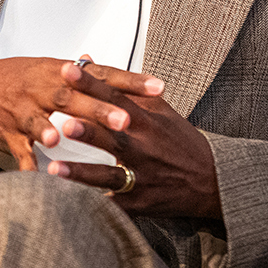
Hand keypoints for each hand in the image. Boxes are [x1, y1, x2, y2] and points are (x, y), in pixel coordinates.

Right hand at [0, 56, 165, 170]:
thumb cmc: (18, 80)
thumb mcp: (51, 70)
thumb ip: (84, 73)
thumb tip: (113, 68)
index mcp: (60, 72)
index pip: (101, 74)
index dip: (130, 81)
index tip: (159, 88)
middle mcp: (42, 87)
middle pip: (72, 96)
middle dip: (98, 108)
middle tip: (126, 120)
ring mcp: (22, 110)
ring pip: (38, 118)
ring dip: (51, 129)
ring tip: (64, 138)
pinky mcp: (6, 132)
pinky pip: (17, 150)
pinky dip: (27, 165)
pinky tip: (37, 177)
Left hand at [46, 60, 222, 218]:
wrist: (211, 179)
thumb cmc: (180, 142)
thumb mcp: (159, 109)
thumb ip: (123, 86)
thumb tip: (90, 62)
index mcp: (146, 120)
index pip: (114, 97)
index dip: (90, 83)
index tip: (68, 71)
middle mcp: (143, 147)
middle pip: (111, 135)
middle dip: (87, 129)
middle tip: (62, 120)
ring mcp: (141, 176)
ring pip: (108, 174)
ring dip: (81, 172)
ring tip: (55, 168)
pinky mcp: (139, 202)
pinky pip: (113, 205)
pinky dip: (94, 206)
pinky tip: (71, 205)